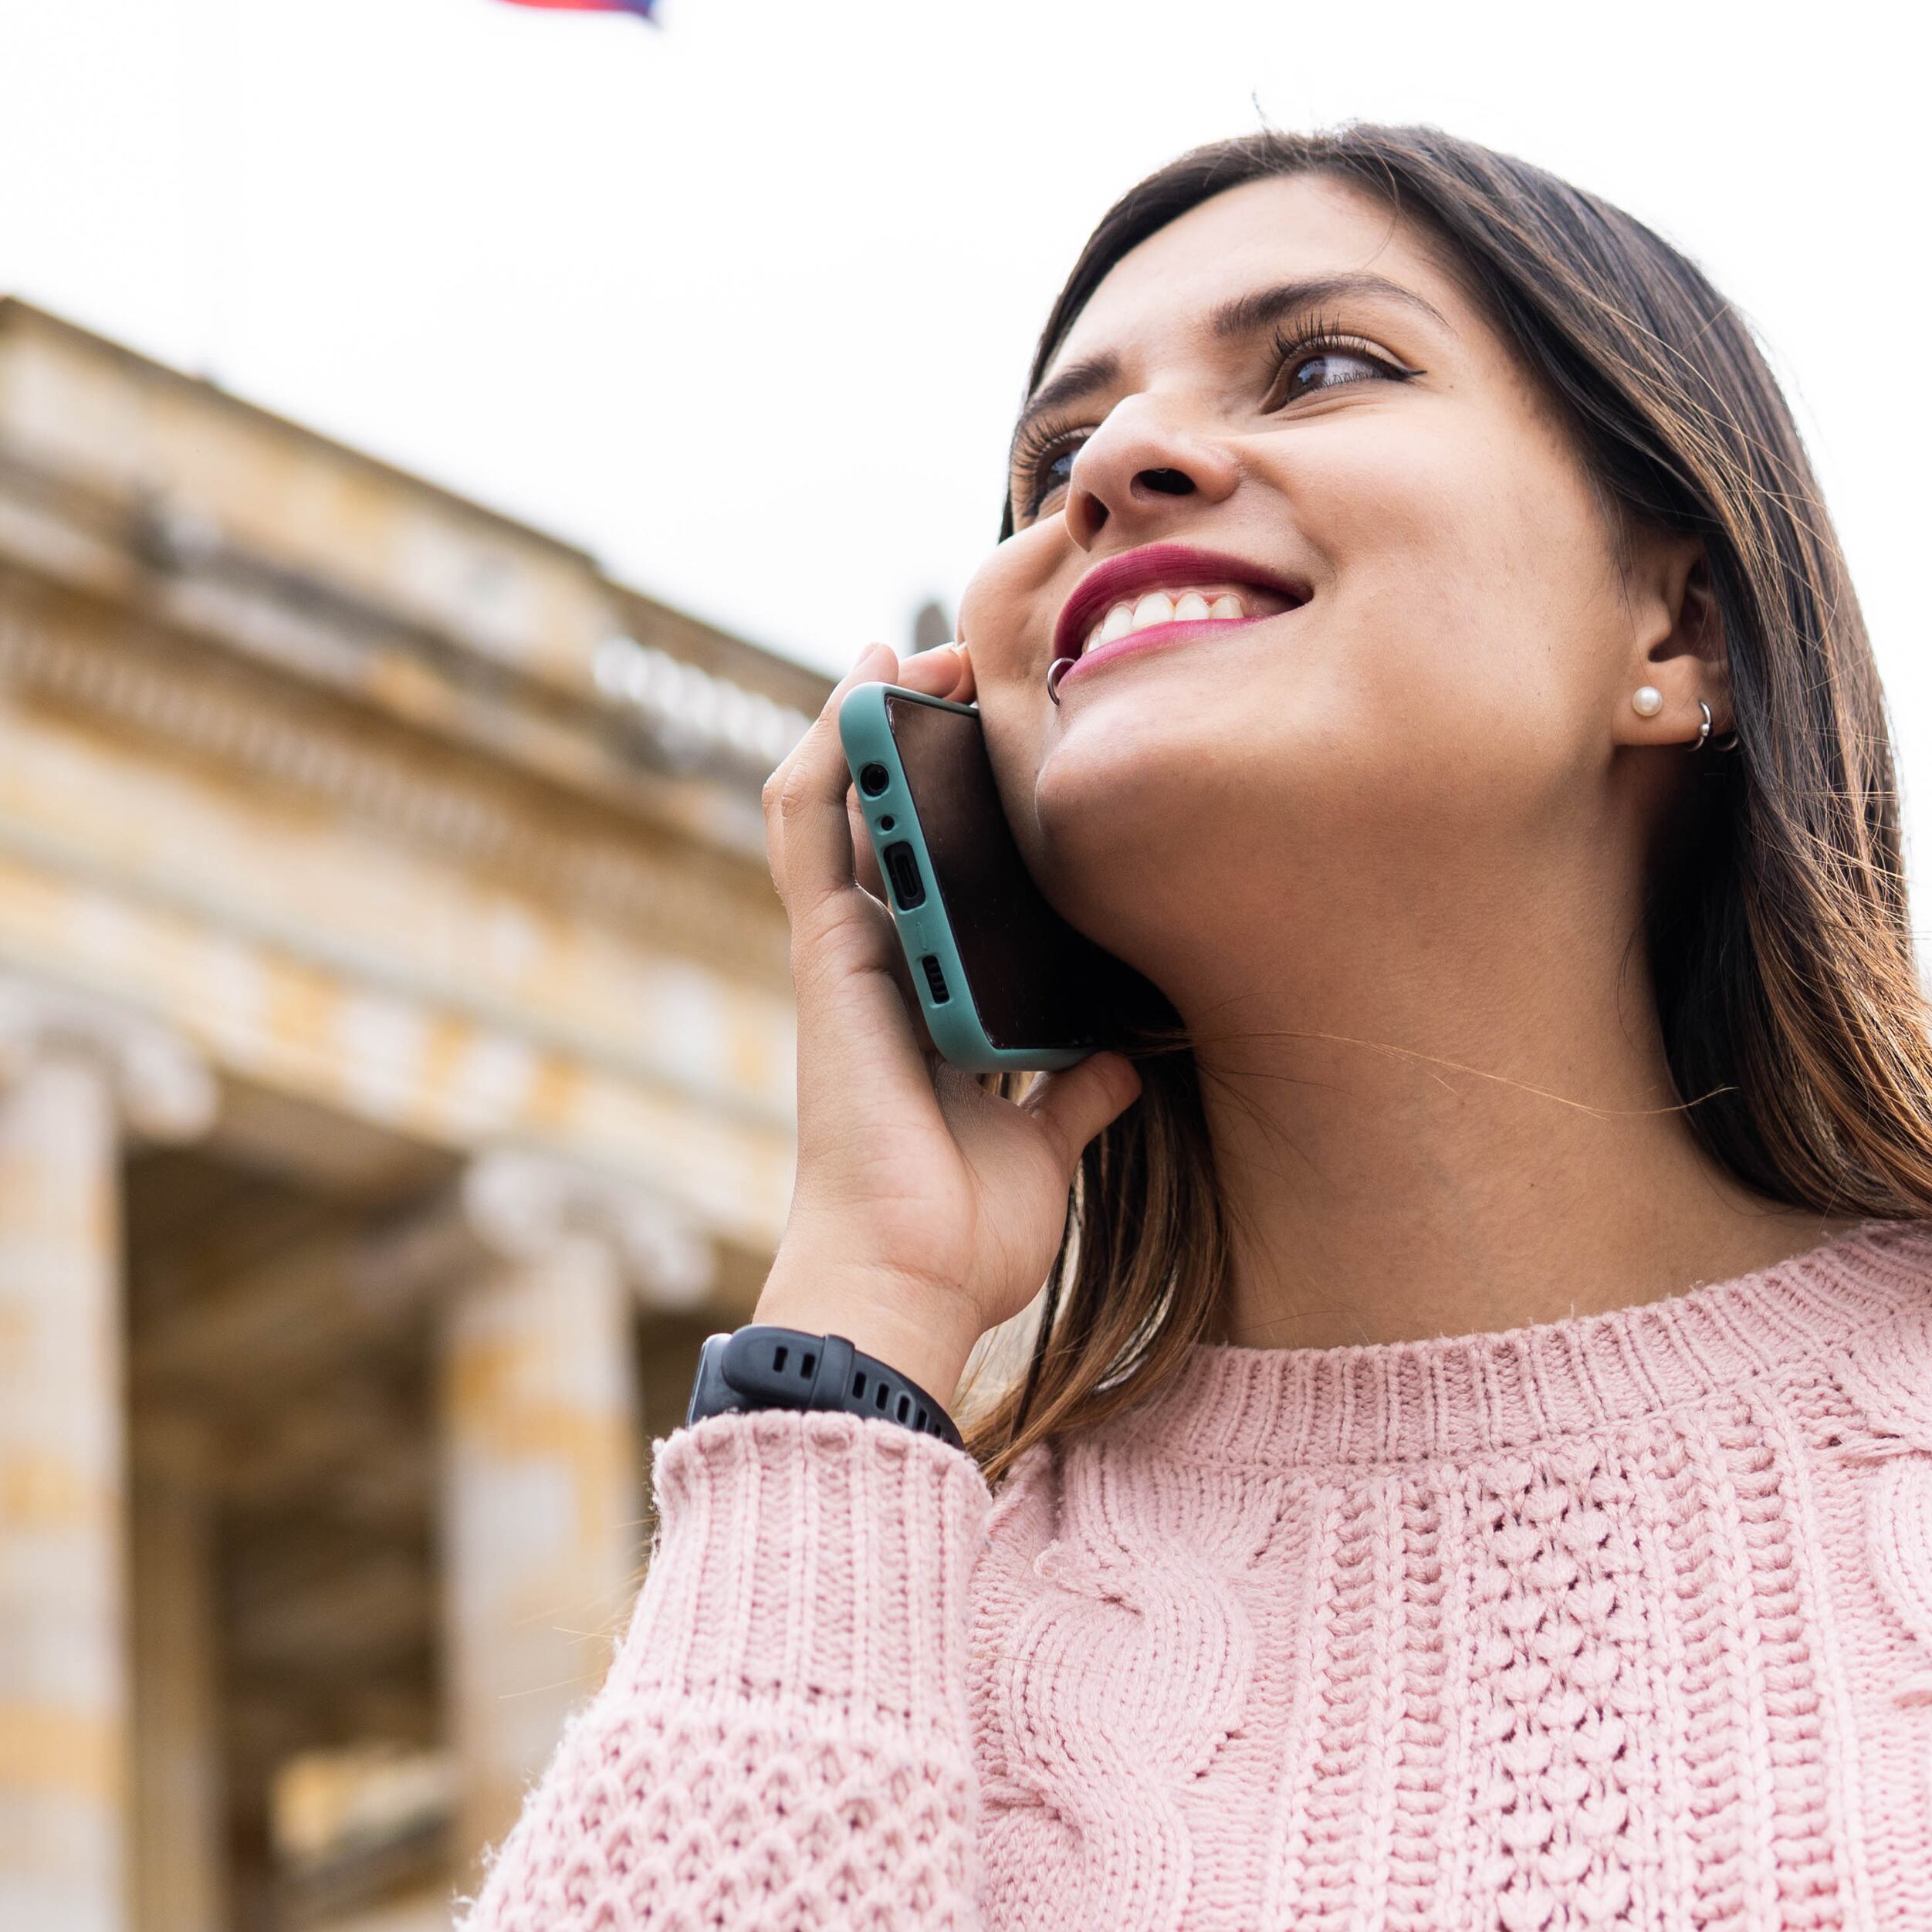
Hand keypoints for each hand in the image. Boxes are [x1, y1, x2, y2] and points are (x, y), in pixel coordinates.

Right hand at [751, 640, 1141, 1408]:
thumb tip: (1122, 1055)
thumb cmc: (961, 1233)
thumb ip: (1072, 1092)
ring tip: (908, 651)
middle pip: (874, 823)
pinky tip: (862, 688)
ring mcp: (844, 954)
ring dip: (862, 721)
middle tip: (963, 663)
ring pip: (829, 806)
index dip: (943, 806)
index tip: (998, 742)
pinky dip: (828, 748)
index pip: (921, 878)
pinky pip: (809, 826)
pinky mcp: (826, 952)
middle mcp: (875, 966)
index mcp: (921, 1002)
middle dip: (907, 740)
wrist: (909, 1281)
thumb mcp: (1047, 1145)